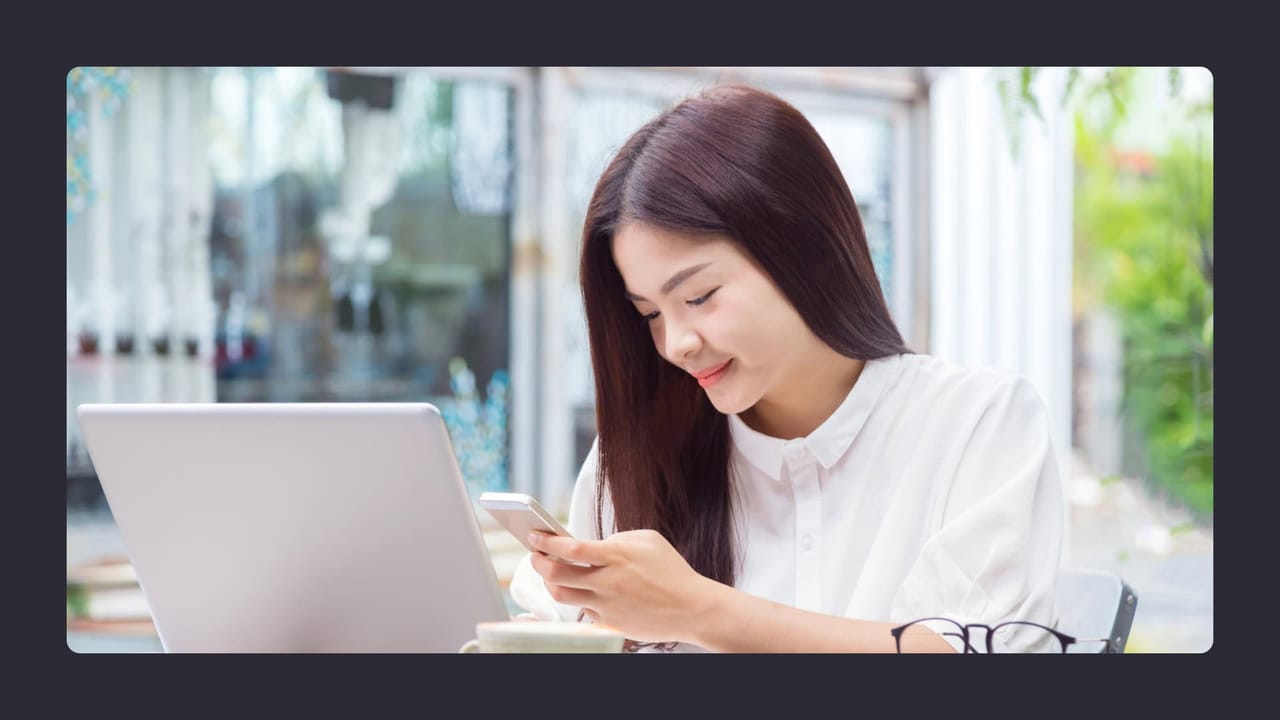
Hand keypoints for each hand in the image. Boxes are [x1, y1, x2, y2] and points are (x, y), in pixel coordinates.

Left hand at [527, 529, 720, 644]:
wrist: (692, 608)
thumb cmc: (671, 571)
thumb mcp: (647, 539)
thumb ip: (617, 538)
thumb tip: (593, 545)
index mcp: (617, 556)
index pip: (570, 549)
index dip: (546, 541)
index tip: (534, 535)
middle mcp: (607, 582)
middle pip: (556, 575)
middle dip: (538, 562)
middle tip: (535, 555)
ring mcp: (606, 606)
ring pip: (562, 596)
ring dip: (551, 582)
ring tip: (552, 572)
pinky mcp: (608, 623)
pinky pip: (582, 610)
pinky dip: (578, 599)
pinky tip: (583, 590)